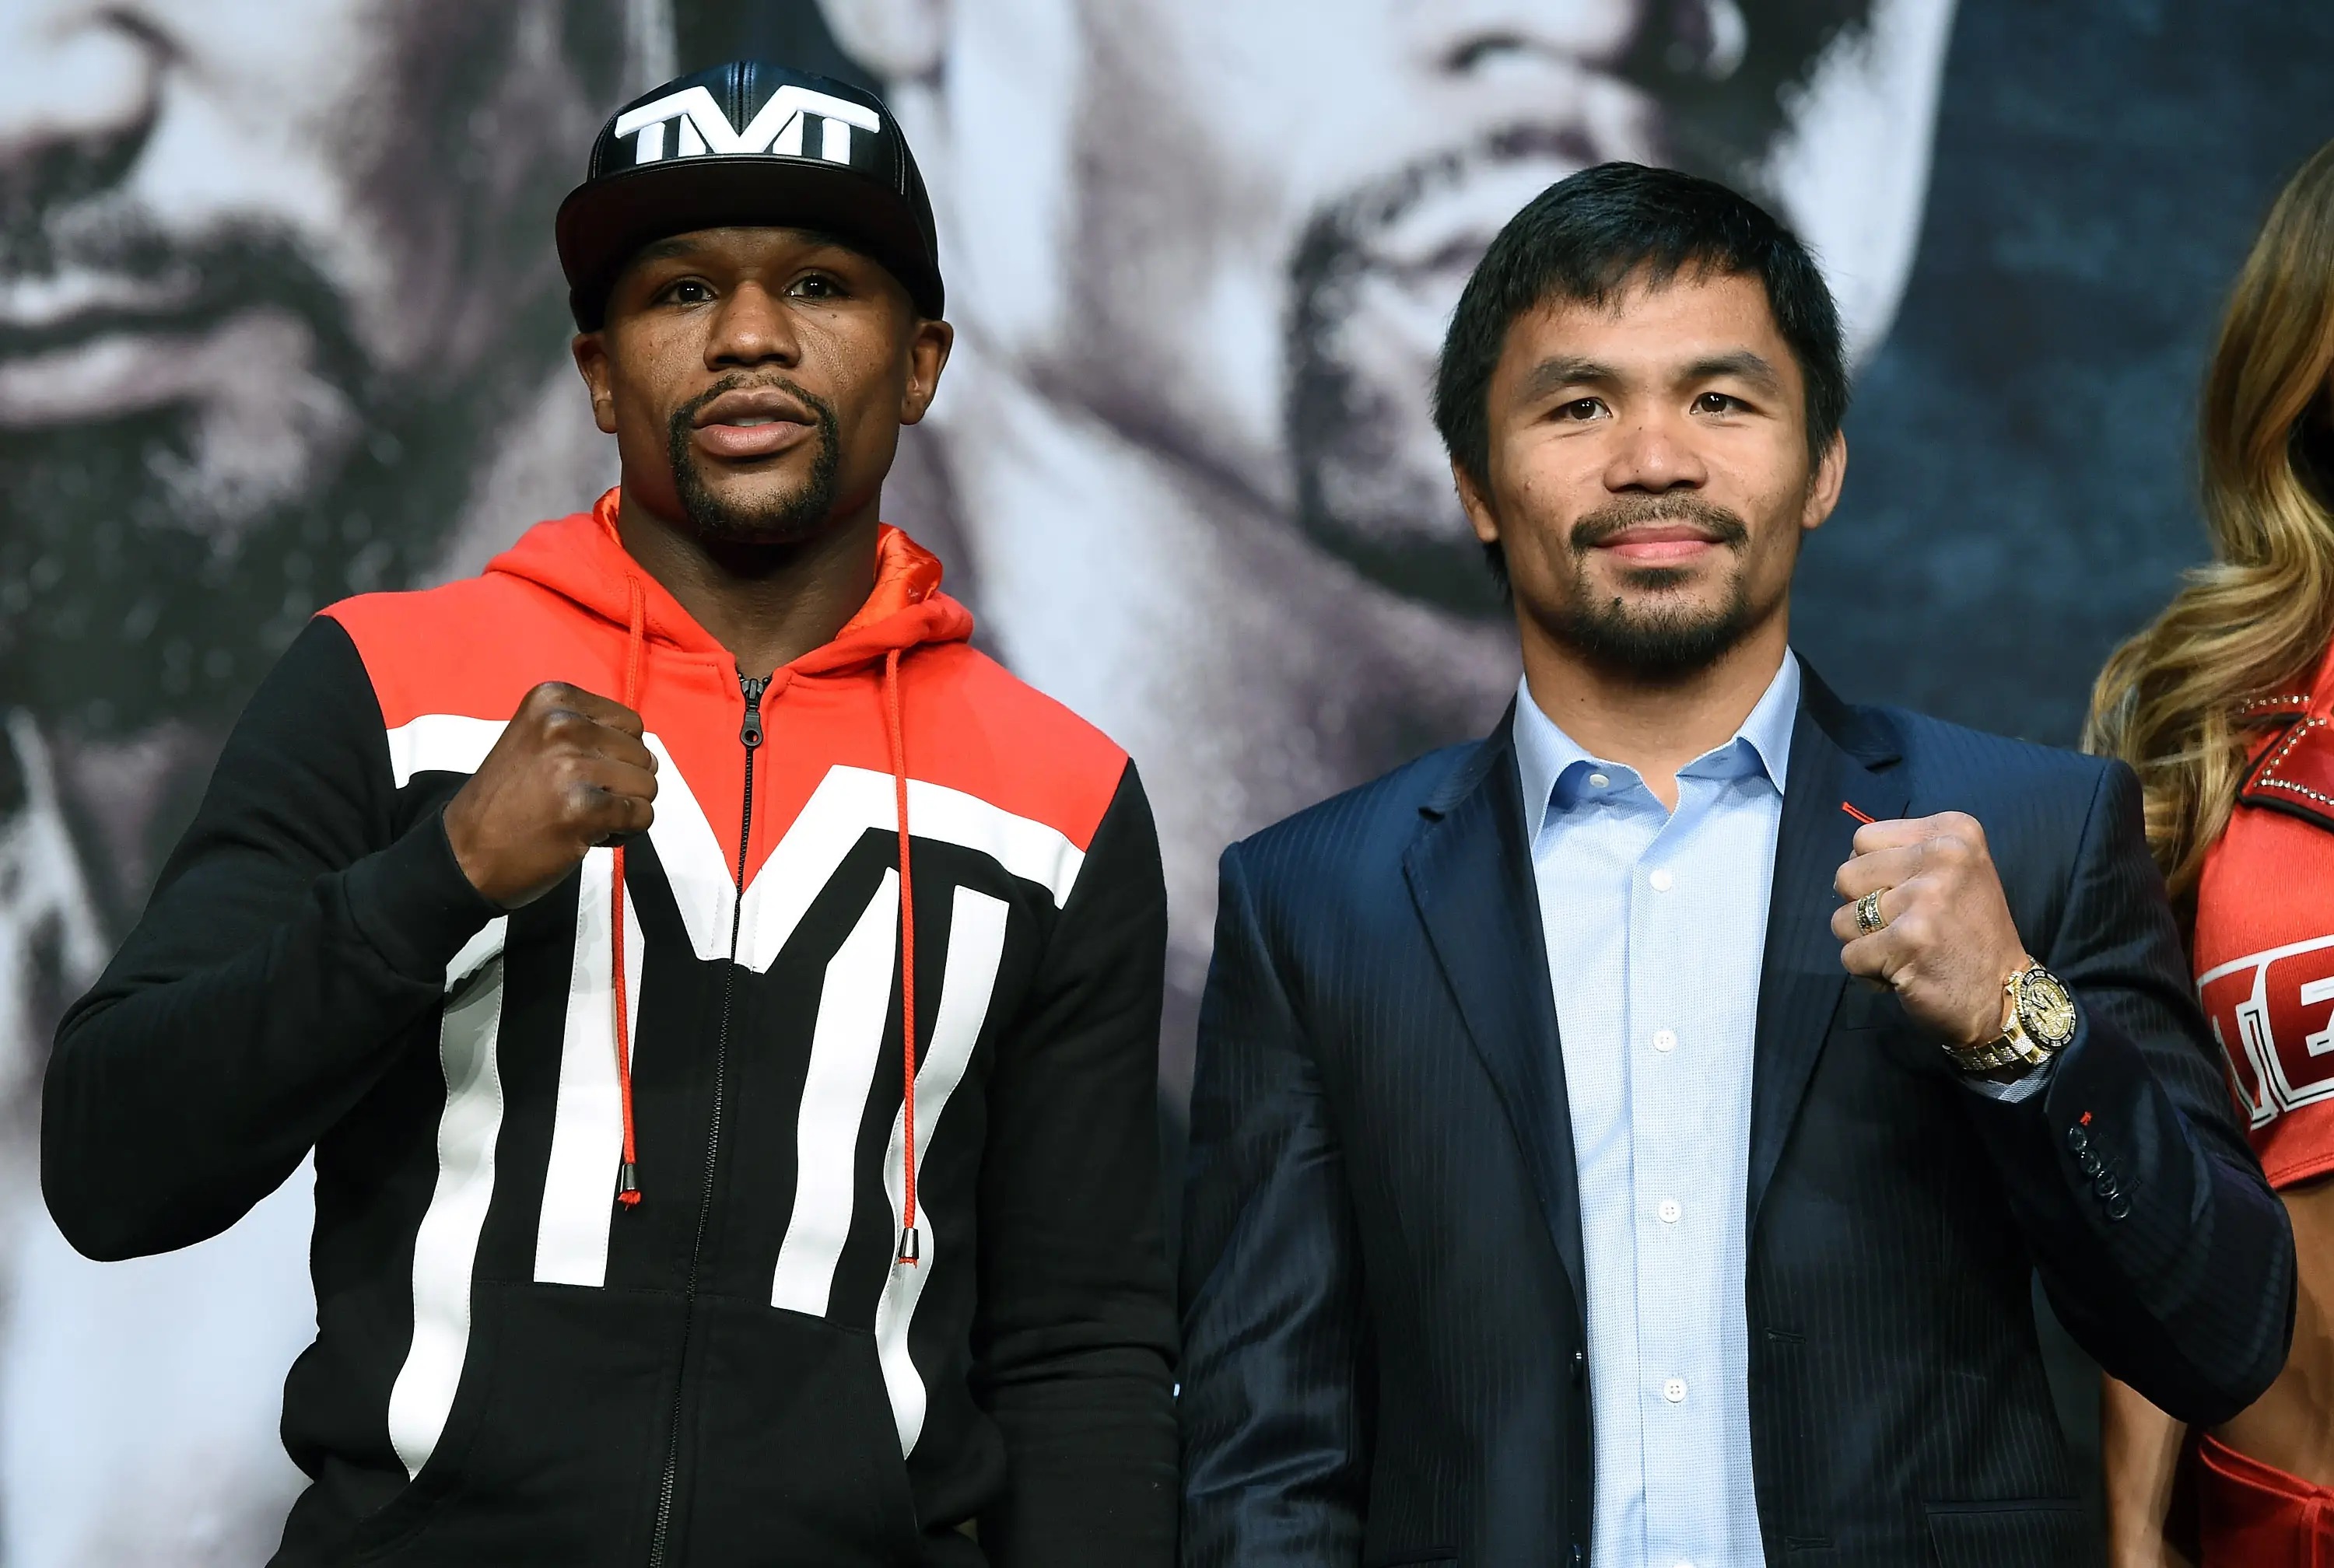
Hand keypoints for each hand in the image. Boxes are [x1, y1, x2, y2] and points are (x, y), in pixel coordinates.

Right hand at [443, 683, 656, 907]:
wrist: (465, 853)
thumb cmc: (507, 800)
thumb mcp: (538, 741)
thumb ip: (589, 734)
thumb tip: (652, 757)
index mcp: (552, 699)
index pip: (630, 723)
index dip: (616, 756)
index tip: (579, 775)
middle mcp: (563, 724)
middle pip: (642, 755)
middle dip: (620, 784)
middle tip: (576, 800)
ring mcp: (573, 765)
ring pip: (647, 786)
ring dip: (623, 809)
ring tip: (580, 817)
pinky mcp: (585, 808)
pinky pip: (642, 816)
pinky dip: (624, 833)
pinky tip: (585, 835)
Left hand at [1831, 812, 2028, 1047]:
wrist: (2005, 995)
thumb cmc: (1969, 933)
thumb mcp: (1952, 871)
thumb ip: (1904, 855)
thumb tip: (1849, 856)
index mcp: (1953, 832)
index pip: (1864, 839)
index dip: (1870, 874)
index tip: (1904, 895)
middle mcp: (1945, 856)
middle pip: (1847, 875)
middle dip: (1861, 909)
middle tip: (1903, 928)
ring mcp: (1927, 898)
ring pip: (1843, 917)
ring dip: (1864, 943)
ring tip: (1904, 950)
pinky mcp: (1910, 939)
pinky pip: (1850, 955)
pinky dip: (1867, 972)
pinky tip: (1904, 972)